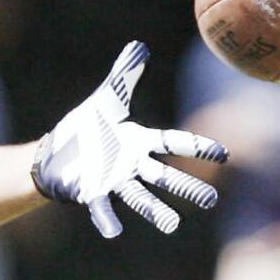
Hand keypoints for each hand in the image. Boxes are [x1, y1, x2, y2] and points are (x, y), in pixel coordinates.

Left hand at [31, 41, 227, 236]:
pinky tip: (113, 232)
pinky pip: (101, 207)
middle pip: (164, 176)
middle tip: (212, 200)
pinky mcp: (91, 192)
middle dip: (186, 188)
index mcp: (139, 142)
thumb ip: (125, 75)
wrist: (57, 151)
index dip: (196, 147)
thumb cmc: (87, 128)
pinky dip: (106, 219)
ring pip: (140, 198)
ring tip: (172, 225)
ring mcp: (113, 181)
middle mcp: (132, 165)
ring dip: (155, 212)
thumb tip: (139, 46)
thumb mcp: (107, 98)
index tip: (223, 154)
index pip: (173, 143)